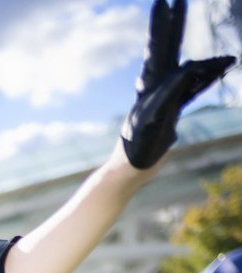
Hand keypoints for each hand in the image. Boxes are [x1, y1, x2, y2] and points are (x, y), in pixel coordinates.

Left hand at [122, 0, 235, 168]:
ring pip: (188, 71)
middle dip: (176, 24)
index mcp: (148, 85)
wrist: (130, 172)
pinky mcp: (170, 112)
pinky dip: (206, 81)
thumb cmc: (135, 148)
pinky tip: (219, 72)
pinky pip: (192, 91)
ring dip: (206, 62)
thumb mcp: (152, 119)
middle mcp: (155, 87)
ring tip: (226, 56)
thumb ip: (168, 93)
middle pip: (169, 49)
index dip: (162, 24)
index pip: (157, 47)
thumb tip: (188, 69)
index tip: (164, 1)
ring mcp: (164, 98)